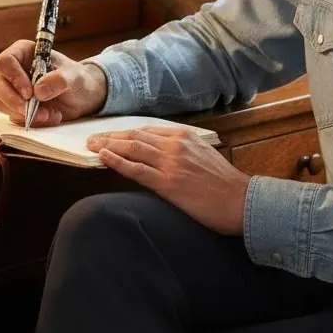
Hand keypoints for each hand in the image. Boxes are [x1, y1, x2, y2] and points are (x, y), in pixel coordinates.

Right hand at [0, 45, 107, 125]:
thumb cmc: (78, 79)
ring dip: (24, 113)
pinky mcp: (17, 106)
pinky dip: (30, 121)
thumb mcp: (75, 76)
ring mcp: (13, 89)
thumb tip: (38, 91)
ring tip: (49, 114)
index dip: (13, 78)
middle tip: (33, 109)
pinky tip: (50, 116)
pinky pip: (13, 116)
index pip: (5, 61)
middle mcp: (14, 70)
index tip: (29, 93)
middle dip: (14, 101)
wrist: (84, 96)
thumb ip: (60, 79)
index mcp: (24, 53)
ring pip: (1, 102)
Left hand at [86, 127, 250, 235]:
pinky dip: (117, 161)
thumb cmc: (224, 183)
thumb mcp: (204, 155)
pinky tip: (103, 158)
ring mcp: (171, 163)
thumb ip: (182, 149)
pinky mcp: (168, 183)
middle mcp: (176, 145)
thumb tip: (160, 151)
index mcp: (185, 136)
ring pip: (132, 148)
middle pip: (136, 136)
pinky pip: (136, 169)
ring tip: (91, 146)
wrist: (240, 201)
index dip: (125, 132)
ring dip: (108, 145)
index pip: (147, 130)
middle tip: (92, 138)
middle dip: (111, 136)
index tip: (110, 135)